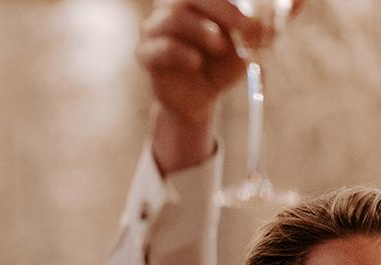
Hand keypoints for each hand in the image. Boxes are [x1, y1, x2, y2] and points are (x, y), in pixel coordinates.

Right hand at [137, 0, 260, 172]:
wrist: (200, 99)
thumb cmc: (223, 61)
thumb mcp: (254, 38)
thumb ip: (275, 16)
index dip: (233, 2)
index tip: (254, 21)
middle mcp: (172, 4)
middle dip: (229, 10)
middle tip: (252, 30)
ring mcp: (154, 28)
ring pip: (176, 17)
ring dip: (205, 32)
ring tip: (219, 49)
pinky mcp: (145, 55)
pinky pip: (160, 47)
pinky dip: (182, 53)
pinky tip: (196, 63)